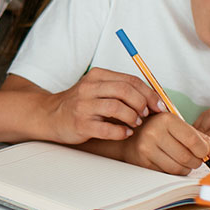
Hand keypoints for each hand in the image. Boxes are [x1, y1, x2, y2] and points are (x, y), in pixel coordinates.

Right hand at [41, 68, 161, 142]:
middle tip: (146, 114)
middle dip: (142, 104)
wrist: (50, 115)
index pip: (130, 80)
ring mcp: (83, 106)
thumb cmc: (80, 104)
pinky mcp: (80, 124)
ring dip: (132, 117)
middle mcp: (89, 88)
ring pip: (117, 107)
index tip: (159, 105)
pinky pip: (107, 128)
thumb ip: (122, 90)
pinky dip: (121, 132)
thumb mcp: (98, 89)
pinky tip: (124, 133)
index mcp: (97, 76)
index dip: (150, 93)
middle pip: (125, 90)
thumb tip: (154, 98)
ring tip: (134, 123)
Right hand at [117, 111, 209, 174]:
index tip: (206, 153)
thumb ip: (200, 138)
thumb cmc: (159, 129)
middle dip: (197, 161)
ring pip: (179, 167)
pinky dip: (176, 171)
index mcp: (166, 119)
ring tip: (184, 160)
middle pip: (187, 157)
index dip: (205, 151)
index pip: (194, 141)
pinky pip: (168, 172)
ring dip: (187, 168)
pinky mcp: (143, 161)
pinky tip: (172, 162)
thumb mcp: (179, 126)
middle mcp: (154, 132)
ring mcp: (146, 148)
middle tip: (196, 158)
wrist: (131, 134)